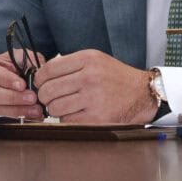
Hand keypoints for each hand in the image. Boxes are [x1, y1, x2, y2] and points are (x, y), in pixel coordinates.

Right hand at [0, 52, 45, 119]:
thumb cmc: (8, 67)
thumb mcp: (18, 58)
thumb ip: (28, 61)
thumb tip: (38, 71)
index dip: (8, 80)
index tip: (23, 85)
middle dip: (14, 98)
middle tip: (32, 98)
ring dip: (16, 111)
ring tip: (35, 110)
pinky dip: (16, 118)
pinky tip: (30, 116)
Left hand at [33, 49, 155, 123]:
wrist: (142, 94)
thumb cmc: (116, 78)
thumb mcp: (96, 60)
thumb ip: (70, 64)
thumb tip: (41, 77)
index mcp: (89, 59)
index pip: (49, 69)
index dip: (39, 79)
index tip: (41, 83)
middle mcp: (90, 77)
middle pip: (48, 90)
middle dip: (45, 96)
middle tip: (52, 97)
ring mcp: (93, 98)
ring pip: (54, 107)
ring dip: (56, 109)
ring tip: (67, 106)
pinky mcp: (96, 117)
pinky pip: (67, 120)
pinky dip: (68, 119)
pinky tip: (77, 113)